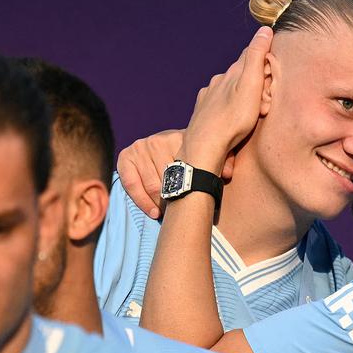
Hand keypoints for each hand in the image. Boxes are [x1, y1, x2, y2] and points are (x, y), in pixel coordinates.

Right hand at [118, 129, 237, 219]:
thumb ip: (224, 162)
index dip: (193, 190)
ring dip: (161, 204)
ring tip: (170, 214)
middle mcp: (158, 140)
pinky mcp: (126, 156)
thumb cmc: (193, 156)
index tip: (197, 203)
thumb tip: (227, 174)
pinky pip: (132, 185)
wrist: (169, 145)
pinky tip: (154, 212)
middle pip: (169, 181)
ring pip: (153, 186)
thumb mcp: (210, 155)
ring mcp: (141, 147)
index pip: (187, 169)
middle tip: (183, 213)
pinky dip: (142, 201)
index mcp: (179, 138)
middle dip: (177, 200)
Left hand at [178, 26, 272, 179]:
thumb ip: (256, 57)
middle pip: (239, 76)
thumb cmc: (232, 120)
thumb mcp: (251, 86)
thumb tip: (265, 30)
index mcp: (230, 74)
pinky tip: (231, 119)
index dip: (263, 61)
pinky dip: (227, 109)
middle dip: (253, 84)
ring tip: (250, 114)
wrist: (205, 148)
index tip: (273, 71)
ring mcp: (207, 98)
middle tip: (264, 104)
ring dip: (240, 98)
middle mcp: (217, 82)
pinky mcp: (202, 113)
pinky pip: (218, 106)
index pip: (249, 57)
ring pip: (228, 91)